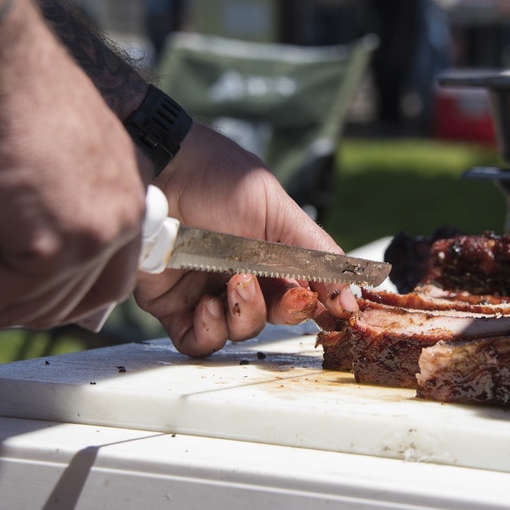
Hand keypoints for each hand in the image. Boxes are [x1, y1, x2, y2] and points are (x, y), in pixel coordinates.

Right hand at [0, 0, 147, 329]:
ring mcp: (93, 232)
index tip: (30, 299)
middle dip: (32, 311)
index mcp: (126, 183)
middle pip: (87, 292)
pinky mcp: (51, 245)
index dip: (72, 289)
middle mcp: (121, 210)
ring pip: (41, 300)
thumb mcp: (51, 137)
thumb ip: (54, 179)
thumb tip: (19, 209)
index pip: (113, 261)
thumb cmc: (5, 80)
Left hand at [134, 124, 358, 356]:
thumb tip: (350, 298)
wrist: (159, 168)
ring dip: (247, 315)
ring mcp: (208, 292)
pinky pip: (197, 341)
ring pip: (240, 333)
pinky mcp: (172, 305)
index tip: (335, 311)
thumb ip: (317, 256)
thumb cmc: (217, 177)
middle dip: (287, 311)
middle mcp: (243, 277)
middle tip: (290, 295)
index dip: (320, 307)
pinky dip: (210, 332)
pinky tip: (209, 305)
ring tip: (237, 282)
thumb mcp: (280, 212)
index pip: (305, 293)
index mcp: (273, 256)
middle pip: (276, 318)